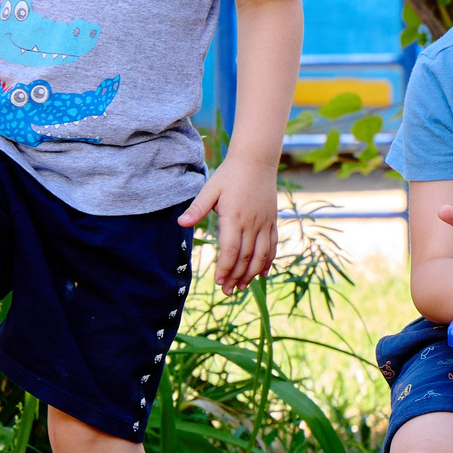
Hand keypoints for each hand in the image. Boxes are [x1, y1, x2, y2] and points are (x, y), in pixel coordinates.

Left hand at [181, 157, 279, 292]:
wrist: (256, 161)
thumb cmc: (229, 175)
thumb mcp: (210, 189)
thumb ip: (197, 209)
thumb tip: (180, 223)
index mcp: (234, 217)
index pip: (231, 250)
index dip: (225, 268)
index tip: (218, 281)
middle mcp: (252, 223)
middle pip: (246, 257)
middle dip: (236, 277)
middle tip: (227, 291)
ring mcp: (265, 223)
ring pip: (261, 255)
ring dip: (252, 274)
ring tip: (242, 287)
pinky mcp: (272, 221)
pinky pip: (272, 245)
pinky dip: (268, 261)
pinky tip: (262, 273)